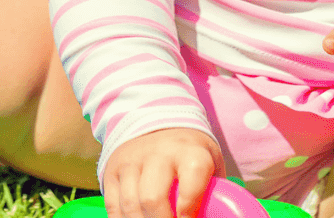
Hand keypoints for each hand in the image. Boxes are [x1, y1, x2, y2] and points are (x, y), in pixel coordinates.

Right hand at [102, 127, 224, 217]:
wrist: (156, 125)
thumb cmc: (189, 155)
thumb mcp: (209, 163)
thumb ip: (213, 191)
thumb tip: (221, 214)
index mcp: (189, 150)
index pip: (192, 174)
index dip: (190, 205)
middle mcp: (158, 153)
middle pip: (152, 197)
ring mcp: (131, 161)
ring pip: (130, 204)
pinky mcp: (112, 170)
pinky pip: (113, 206)